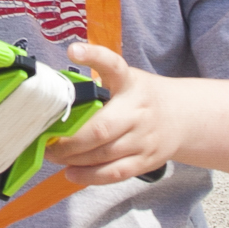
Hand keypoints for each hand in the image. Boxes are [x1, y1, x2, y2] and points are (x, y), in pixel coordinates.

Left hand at [47, 44, 191, 184]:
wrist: (182, 116)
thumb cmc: (140, 98)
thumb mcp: (125, 82)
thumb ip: (96, 88)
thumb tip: (52, 101)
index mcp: (129, 82)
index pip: (113, 65)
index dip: (94, 57)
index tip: (74, 51)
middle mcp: (138, 110)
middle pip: (101, 129)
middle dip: (68, 140)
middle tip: (46, 141)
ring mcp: (144, 138)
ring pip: (104, 154)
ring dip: (72, 158)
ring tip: (53, 155)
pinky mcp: (146, 160)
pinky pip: (114, 173)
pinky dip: (89, 176)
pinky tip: (71, 173)